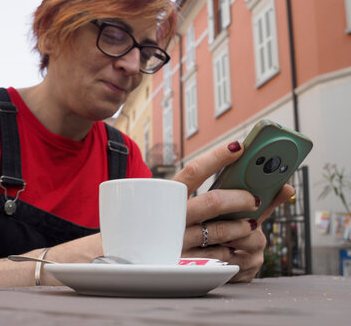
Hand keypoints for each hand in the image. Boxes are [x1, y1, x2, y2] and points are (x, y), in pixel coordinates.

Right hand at [172, 141, 294, 281]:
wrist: (135, 255)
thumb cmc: (167, 224)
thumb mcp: (176, 205)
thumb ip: (212, 193)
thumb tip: (272, 185)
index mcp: (166, 196)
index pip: (193, 171)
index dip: (217, 157)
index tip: (239, 147)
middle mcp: (170, 217)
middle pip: (213, 201)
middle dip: (240, 198)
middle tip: (256, 198)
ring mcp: (177, 241)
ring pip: (220, 231)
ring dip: (241, 226)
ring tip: (251, 223)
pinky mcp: (185, 262)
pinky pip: (218, 254)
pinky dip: (230, 248)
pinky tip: (232, 245)